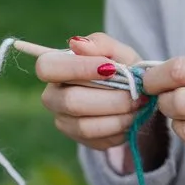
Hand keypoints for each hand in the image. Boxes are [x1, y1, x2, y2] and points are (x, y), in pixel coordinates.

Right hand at [37, 33, 150, 150]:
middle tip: (135, 94)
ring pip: (85, 126)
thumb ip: (100, 44)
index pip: (47, 68)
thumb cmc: (122, 67)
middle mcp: (52, 96)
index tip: (110, 68)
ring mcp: (64, 121)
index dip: (77, 69)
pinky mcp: (80, 140)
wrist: (137, 96)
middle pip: (71, 101)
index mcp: (55, 67)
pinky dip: (121, 130)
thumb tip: (76, 43)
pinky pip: (98, 141)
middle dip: (110, 98)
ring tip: (137, 106)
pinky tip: (130, 118)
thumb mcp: (118, 51)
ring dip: (118, 116)